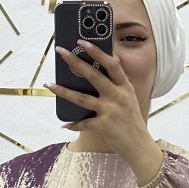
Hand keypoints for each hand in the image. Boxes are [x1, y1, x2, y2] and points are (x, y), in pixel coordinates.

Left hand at [44, 40, 151, 160]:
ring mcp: (110, 111)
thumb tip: (99, 67)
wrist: (139, 146)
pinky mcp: (104, 126)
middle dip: (75, 61)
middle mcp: (118, 96)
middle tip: (61, 51)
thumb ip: (117, 83)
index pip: (111, 64)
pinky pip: (84, 123)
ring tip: (50, 85)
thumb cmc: (130, 120)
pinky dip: (73, 124)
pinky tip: (65, 124)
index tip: (82, 41)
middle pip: (93, 75)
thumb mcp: (129, 98)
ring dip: (63, 91)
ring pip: (82, 98)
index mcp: (125, 86)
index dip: (97, 51)